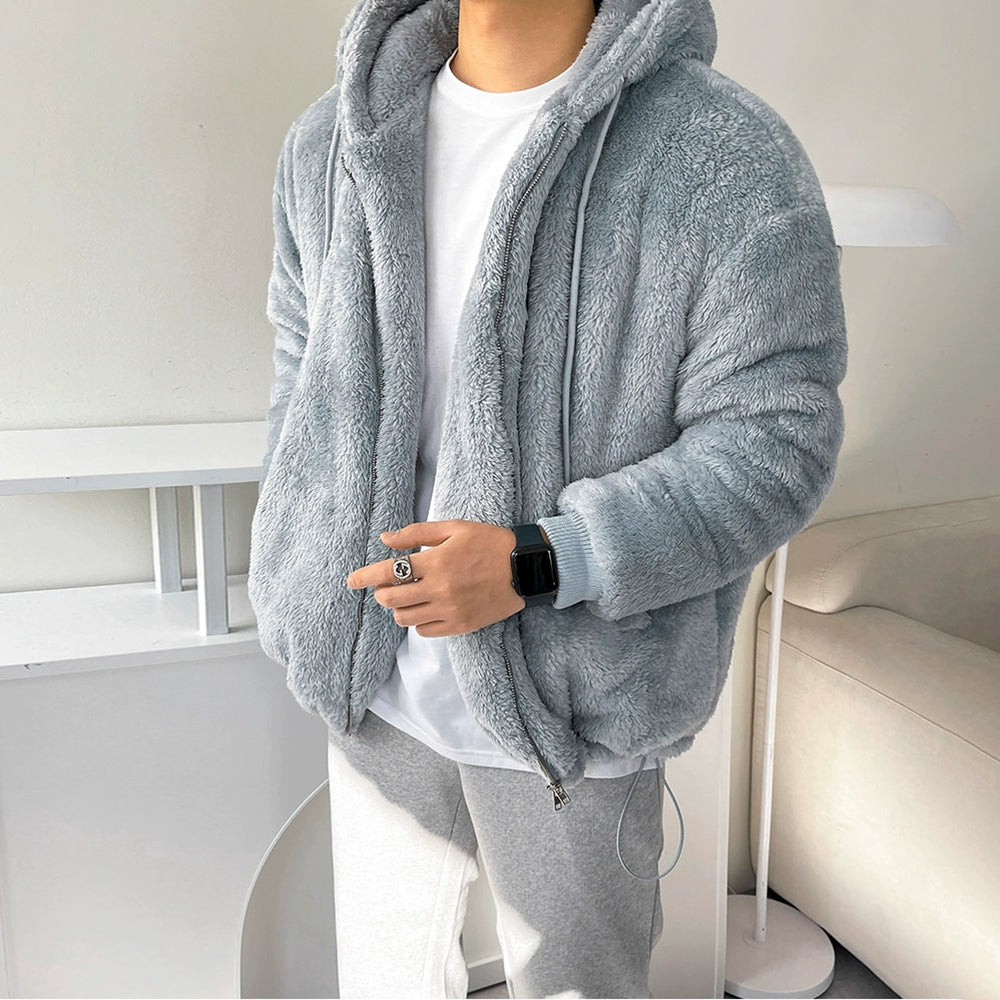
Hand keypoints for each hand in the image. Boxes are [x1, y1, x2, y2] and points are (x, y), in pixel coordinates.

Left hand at [345, 519, 525, 636]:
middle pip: (391, 599)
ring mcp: (450, 611)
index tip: (351, 581)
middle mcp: (439, 589)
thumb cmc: (489, 542)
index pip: (388, 572)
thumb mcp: (454, 528)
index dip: (365, 576)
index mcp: (436, 562)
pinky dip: (418, 621)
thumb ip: (417, 532)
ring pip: (405, 618)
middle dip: (382, 592)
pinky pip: (425, 631)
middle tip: (387, 585)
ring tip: (408, 597)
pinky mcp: (460, 626)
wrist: (525, 568)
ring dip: (399, 608)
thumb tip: (386, 539)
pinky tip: (426, 609)